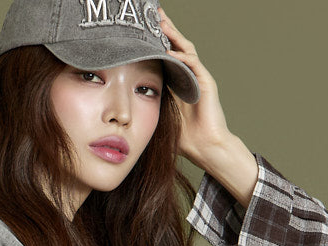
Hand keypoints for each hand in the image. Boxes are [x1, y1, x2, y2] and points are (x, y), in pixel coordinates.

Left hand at [157, 7, 234, 166]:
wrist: (206, 149)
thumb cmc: (185, 139)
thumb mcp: (159, 121)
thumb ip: (146, 112)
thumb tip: (120, 116)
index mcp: (176, 83)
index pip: (165, 55)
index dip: (155, 42)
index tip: (141, 30)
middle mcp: (187, 77)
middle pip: (175, 46)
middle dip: (165, 29)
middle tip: (154, 14)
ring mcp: (197, 78)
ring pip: (185, 49)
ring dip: (173, 35)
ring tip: (162, 23)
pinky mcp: (206, 83)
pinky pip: (193, 64)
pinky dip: (182, 57)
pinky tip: (170, 51)